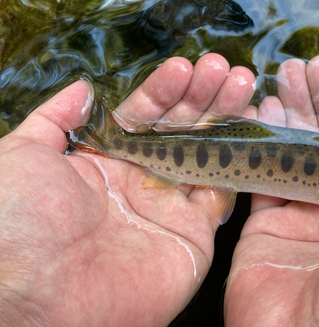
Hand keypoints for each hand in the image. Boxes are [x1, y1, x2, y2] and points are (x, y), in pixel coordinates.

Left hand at [0, 54, 254, 325]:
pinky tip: (250, 130)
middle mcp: (139, 181)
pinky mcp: (193, 235)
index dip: (164, 90)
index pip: (142, 116)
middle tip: (221, 68)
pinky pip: (222, 195)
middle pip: (180, 130)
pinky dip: (238, 164)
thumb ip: (57, 118)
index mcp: (103, 161)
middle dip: (202, 96)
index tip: (184, 66)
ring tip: (240, 82)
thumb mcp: (21, 154)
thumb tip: (83, 87)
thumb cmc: (17, 222)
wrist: (36, 297)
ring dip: (225, 119)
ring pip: (206, 154)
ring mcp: (168, 207)